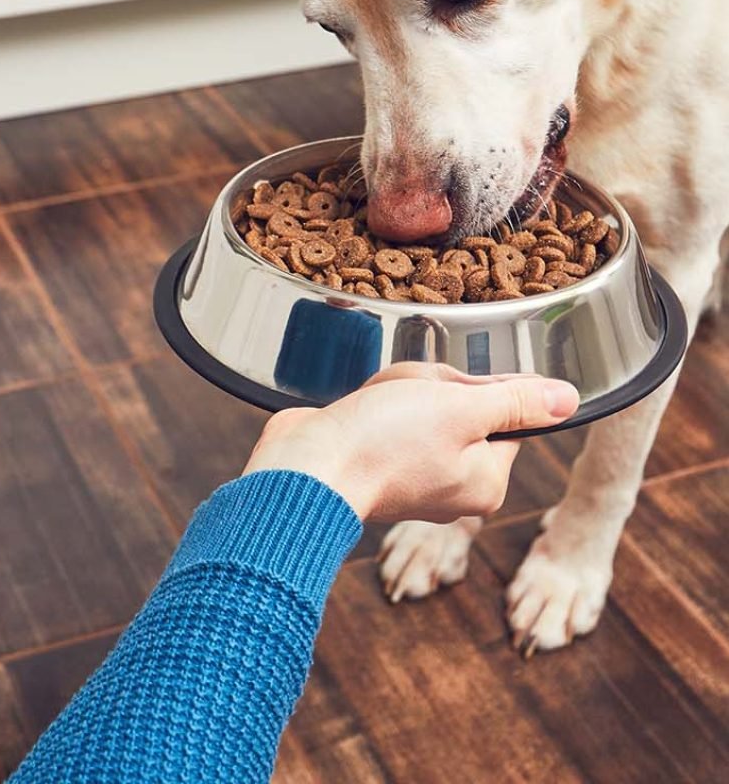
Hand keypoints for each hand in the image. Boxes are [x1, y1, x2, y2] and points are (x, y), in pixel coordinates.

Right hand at [242, 363, 578, 523]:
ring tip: (377, 404)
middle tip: (408, 399)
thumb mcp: (460, 409)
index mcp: (486, 481)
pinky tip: (359, 411)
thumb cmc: (384, 441)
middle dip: (432, 386)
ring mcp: (414, 476)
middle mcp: (454, 486)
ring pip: (423, 403)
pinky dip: (374, 403)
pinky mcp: (377, 460)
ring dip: (400, 388)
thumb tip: (569, 398)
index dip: (476, 388)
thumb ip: (516, 401)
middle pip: (463, 405)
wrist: (303, 469)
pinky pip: (388, 414)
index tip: (448, 394)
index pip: (506, 413)